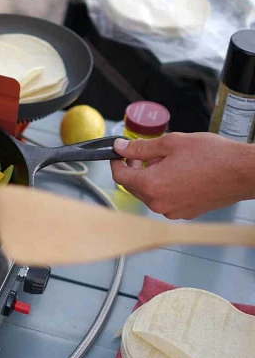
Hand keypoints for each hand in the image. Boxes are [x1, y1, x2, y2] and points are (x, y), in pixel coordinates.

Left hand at [111, 133, 254, 219]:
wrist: (243, 172)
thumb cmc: (213, 156)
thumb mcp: (171, 143)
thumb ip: (141, 147)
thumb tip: (121, 147)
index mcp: (151, 185)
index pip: (120, 177)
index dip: (116, 163)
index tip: (119, 154)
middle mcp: (158, 203)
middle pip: (134, 187)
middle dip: (135, 170)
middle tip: (143, 154)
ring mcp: (171, 211)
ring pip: (150, 194)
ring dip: (150, 178)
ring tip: (166, 162)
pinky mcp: (184, 213)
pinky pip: (165, 200)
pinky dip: (165, 188)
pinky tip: (178, 174)